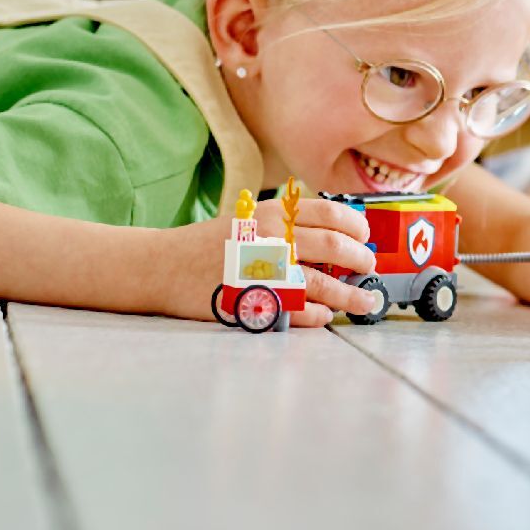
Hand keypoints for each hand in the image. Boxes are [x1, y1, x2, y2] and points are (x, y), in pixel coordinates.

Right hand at [171, 196, 379, 327]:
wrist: (162, 266)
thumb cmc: (209, 245)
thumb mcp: (250, 220)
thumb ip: (288, 225)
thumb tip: (337, 236)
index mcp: (274, 214)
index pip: (332, 214)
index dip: (357, 226)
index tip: (365, 236)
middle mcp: (273, 237)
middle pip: (336, 246)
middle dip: (361, 259)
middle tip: (368, 268)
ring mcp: (266, 271)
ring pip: (325, 283)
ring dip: (351, 296)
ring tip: (365, 303)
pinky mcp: (256, 300)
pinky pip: (301, 311)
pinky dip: (319, 315)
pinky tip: (324, 316)